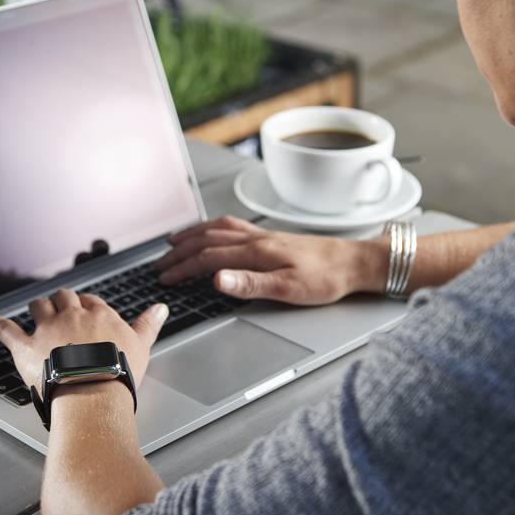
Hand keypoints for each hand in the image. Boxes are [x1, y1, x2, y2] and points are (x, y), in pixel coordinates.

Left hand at [0, 289, 166, 388]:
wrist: (94, 394)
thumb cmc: (118, 374)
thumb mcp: (141, 346)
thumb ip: (149, 324)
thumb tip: (161, 307)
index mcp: (99, 315)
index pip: (91, 301)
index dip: (87, 307)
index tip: (86, 314)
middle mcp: (72, 316)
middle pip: (63, 297)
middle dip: (61, 301)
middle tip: (62, 310)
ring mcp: (47, 329)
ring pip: (39, 306)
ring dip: (37, 307)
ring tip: (37, 311)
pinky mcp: (26, 347)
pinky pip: (6, 330)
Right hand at [155, 215, 388, 305]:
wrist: (354, 262)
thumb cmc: (326, 278)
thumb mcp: (288, 288)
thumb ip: (249, 284)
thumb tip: (216, 279)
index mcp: (256, 251)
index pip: (208, 258)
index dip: (183, 268)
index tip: (165, 278)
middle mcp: (256, 238)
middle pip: (207, 240)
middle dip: (180, 251)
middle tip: (160, 263)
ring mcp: (263, 235)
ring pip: (218, 228)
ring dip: (193, 234)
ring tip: (175, 241)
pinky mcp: (272, 236)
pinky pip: (233, 226)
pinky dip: (213, 227)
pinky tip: (214, 230)